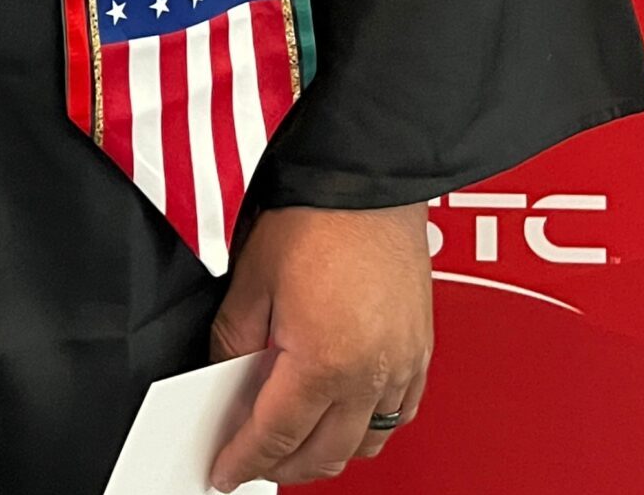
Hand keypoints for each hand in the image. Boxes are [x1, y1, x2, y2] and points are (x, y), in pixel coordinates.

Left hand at [208, 203, 431, 487]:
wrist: (370, 178)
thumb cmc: (316, 214)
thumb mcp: (253, 277)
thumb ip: (234, 337)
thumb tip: (224, 376)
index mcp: (322, 360)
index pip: (276, 435)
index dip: (244, 459)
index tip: (225, 472)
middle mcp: (369, 375)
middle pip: (324, 453)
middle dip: (283, 466)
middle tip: (253, 459)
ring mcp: (401, 366)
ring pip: (366, 443)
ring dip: (328, 451)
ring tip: (295, 439)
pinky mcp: (420, 351)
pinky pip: (398, 415)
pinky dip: (368, 427)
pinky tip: (344, 412)